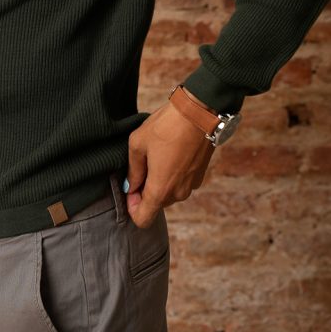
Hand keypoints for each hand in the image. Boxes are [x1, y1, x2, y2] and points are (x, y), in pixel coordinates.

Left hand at [124, 90, 214, 227]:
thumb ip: (133, 170)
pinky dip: (173, 174)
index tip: (130, 188)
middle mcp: (178, 194)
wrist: (199, 112)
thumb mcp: (138, 144)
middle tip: (141, 166)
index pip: (143, 219)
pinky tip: (170, 153)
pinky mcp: (199, 176)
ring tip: (156, 155)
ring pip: (169, 193)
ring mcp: (191, 186)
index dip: (132, 207)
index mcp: (160, 190)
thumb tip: (131, 186)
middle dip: (145, 191)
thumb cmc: (166, 126)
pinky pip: (180, 183)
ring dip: (160, 181)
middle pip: (155, 204)